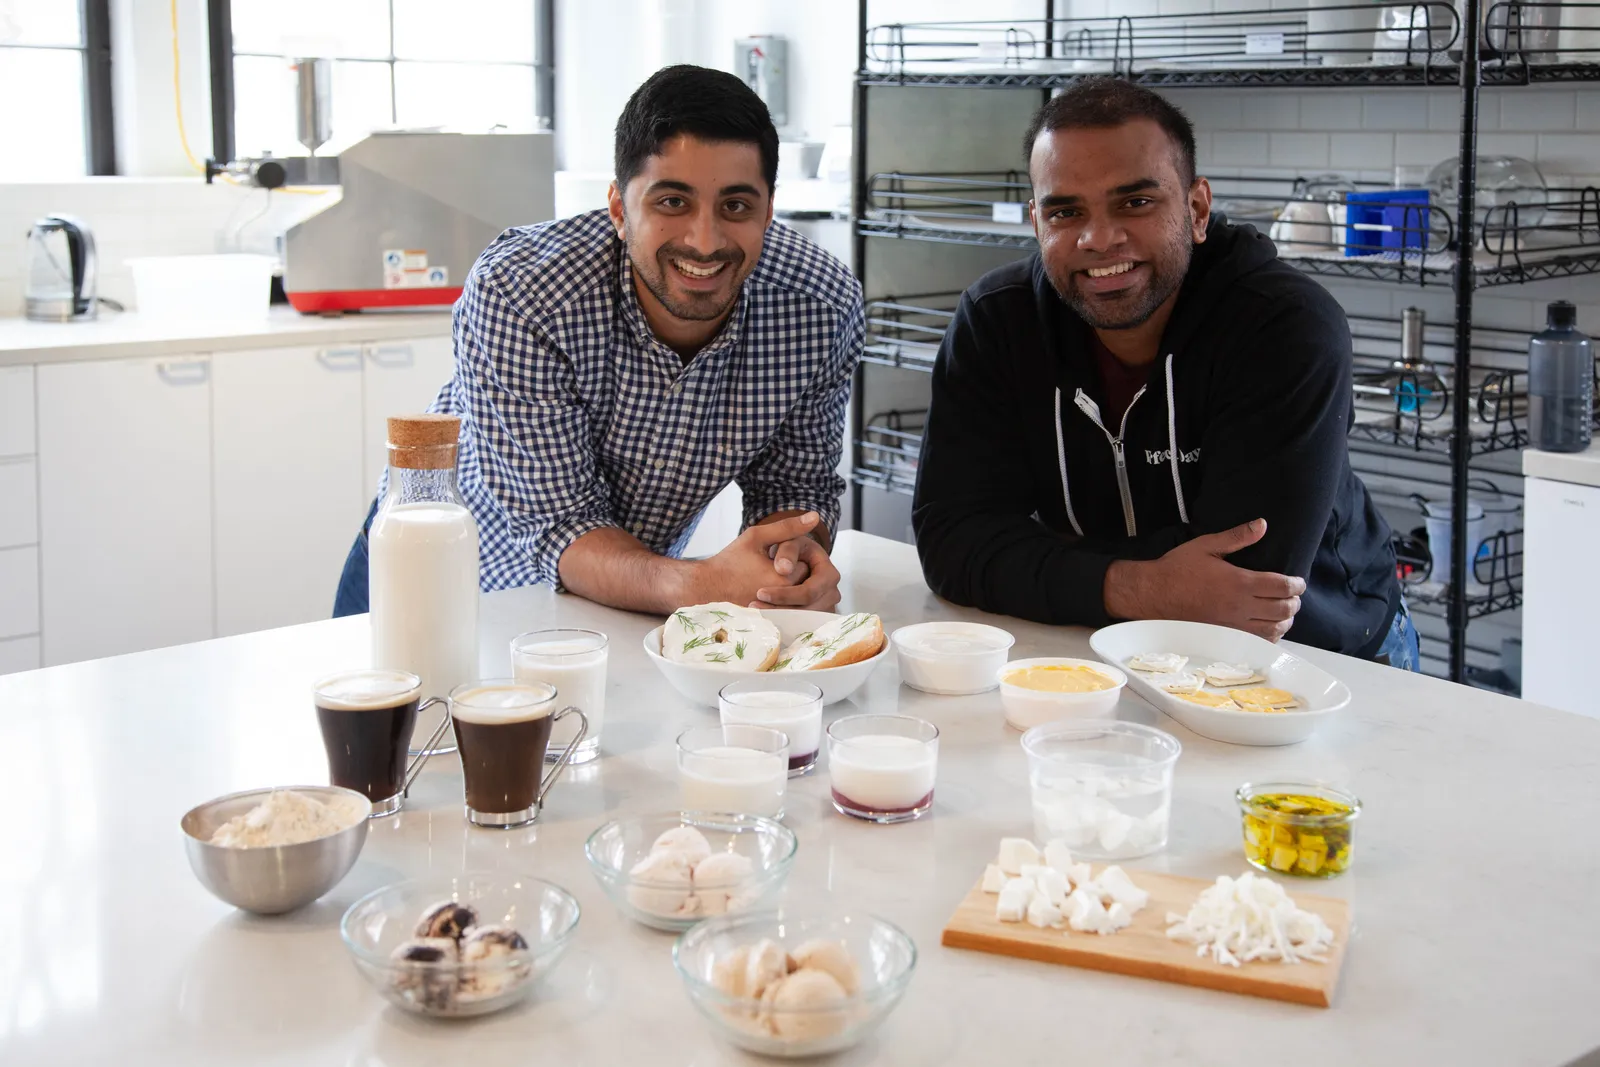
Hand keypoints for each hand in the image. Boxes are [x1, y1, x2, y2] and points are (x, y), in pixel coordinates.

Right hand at [687, 513, 826, 606]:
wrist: (706, 589)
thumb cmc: (729, 562)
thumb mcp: (756, 537)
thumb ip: (787, 527)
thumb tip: (816, 516)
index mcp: (783, 579)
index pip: (807, 565)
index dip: (792, 558)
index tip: (773, 558)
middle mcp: (784, 601)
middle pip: (805, 583)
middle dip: (794, 574)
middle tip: (769, 570)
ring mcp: (778, 615)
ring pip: (799, 599)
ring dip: (790, 589)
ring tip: (766, 581)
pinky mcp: (772, 623)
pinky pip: (790, 610)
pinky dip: (783, 602)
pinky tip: (767, 594)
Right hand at [1105, 519, 1305, 640]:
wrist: (1154, 594)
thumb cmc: (1178, 569)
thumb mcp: (1207, 546)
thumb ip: (1238, 536)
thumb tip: (1262, 524)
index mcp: (1239, 582)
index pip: (1282, 587)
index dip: (1297, 585)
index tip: (1299, 582)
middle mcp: (1240, 607)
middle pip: (1283, 610)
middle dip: (1295, 602)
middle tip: (1294, 596)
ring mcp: (1233, 625)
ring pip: (1274, 629)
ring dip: (1286, 621)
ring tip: (1285, 612)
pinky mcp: (1225, 636)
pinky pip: (1256, 642)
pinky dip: (1270, 636)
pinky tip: (1269, 628)